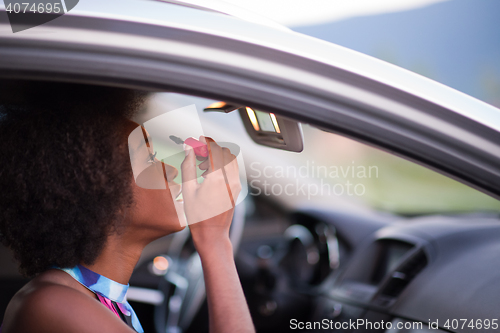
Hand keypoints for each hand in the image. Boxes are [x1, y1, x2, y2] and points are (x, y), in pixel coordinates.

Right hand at [180, 136, 240, 250]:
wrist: (212, 235)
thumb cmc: (198, 216)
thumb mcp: (188, 190)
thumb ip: (188, 166)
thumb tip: (188, 148)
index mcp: (217, 179)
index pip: (215, 150)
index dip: (206, 142)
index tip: (198, 140)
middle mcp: (230, 179)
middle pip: (224, 152)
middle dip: (211, 149)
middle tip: (197, 154)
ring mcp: (236, 184)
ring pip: (230, 159)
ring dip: (217, 157)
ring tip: (201, 167)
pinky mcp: (237, 189)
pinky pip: (232, 169)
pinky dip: (222, 165)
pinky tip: (208, 175)